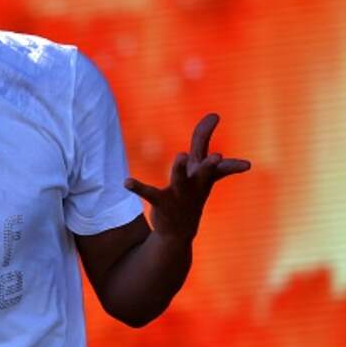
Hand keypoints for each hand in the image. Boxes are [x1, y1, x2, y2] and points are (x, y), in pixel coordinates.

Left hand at [124, 113, 250, 241]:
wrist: (179, 232)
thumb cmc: (192, 193)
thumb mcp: (199, 167)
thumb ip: (202, 141)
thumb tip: (213, 114)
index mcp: (204, 175)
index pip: (217, 160)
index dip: (218, 145)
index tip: (219, 124)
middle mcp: (196, 184)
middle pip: (206, 171)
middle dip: (211, 164)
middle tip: (217, 157)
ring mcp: (180, 194)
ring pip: (180, 179)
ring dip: (180, 168)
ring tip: (180, 155)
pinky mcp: (162, 203)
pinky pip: (149, 193)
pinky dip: (138, 187)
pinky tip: (126, 182)